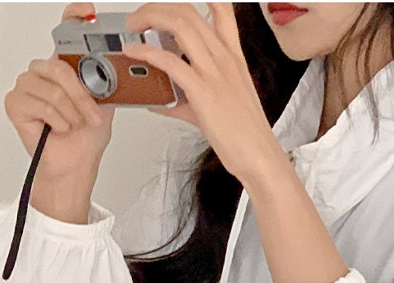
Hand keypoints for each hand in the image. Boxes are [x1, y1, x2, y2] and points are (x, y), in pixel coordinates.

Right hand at [3, 3, 113, 180]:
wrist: (75, 166)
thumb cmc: (86, 138)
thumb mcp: (104, 106)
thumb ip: (106, 83)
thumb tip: (119, 69)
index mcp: (64, 67)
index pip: (64, 32)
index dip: (74, 17)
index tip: (88, 12)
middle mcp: (43, 71)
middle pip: (59, 68)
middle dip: (82, 98)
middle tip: (93, 117)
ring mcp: (26, 85)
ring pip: (54, 91)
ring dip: (72, 114)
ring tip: (74, 125)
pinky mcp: (15, 102)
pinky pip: (42, 105)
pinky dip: (58, 122)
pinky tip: (58, 129)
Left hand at [121, 3, 285, 185]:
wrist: (259, 157)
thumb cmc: (245, 136)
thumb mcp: (216, 108)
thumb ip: (186, 99)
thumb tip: (161, 100)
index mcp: (232, 58)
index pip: (222, 11)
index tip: (176, 3)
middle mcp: (224, 58)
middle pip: (188, 12)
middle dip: (158, 8)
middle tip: (139, 20)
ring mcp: (214, 72)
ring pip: (179, 25)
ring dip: (149, 18)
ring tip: (133, 28)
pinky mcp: (203, 91)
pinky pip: (170, 61)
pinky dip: (146, 52)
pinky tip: (134, 52)